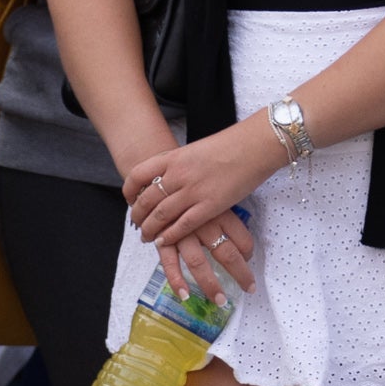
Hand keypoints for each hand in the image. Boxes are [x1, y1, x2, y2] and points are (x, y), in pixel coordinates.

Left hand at [124, 125, 276, 264]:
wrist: (256, 145)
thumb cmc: (232, 145)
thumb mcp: (196, 150)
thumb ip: (181, 164)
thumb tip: (172, 177)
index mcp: (173, 157)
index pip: (138, 175)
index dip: (129, 190)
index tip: (130, 199)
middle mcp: (178, 174)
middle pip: (146, 199)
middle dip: (138, 215)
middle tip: (137, 224)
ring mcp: (193, 191)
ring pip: (161, 215)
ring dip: (150, 229)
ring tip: (147, 237)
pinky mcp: (210, 206)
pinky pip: (183, 225)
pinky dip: (170, 235)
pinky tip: (164, 241)